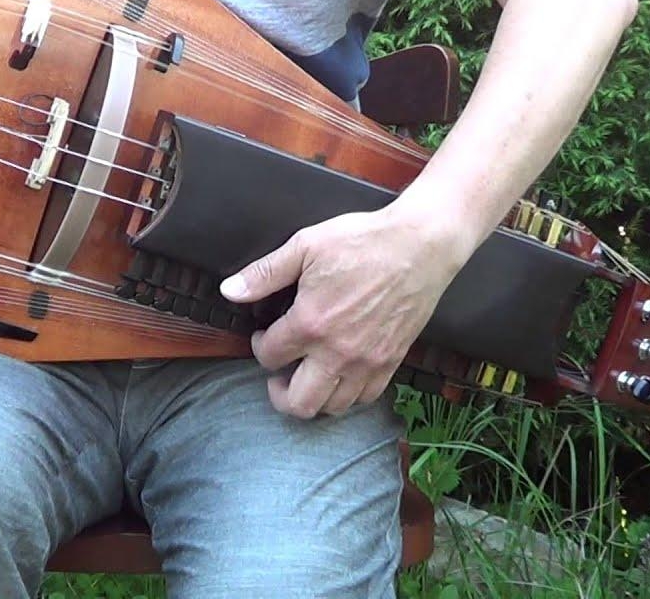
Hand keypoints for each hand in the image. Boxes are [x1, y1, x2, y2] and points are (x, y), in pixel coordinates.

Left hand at [219, 206, 467, 418]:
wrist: (420, 245)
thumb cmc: (363, 241)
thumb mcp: (305, 246)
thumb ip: (264, 273)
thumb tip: (229, 290)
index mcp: (310, 323)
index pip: (269, 356)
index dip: (260, 346)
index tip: (266, 334)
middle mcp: (337, 352)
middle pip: (298, 402)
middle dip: (279, 392)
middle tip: (278, 375)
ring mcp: (367, 361)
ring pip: (332, 407)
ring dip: (313, 397)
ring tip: (307, 377)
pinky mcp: (392, 362)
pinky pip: (365, 398)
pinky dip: (348, 396)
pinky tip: (339, 377)